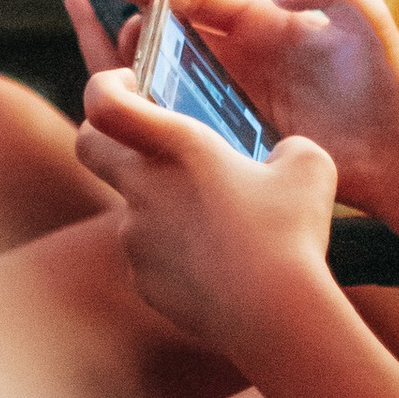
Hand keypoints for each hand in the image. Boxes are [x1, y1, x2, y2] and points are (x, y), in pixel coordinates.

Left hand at [74, 71, 338, 352]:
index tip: (129, 82)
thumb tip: (280, 157)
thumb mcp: (309, 164)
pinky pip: (151, 256)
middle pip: (89, 147)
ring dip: (163, 205)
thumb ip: (284, 148)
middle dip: (106, 136)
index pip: (102, 102)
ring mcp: (136, 240)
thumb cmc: (291, 230)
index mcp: (176, 147)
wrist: (274, 315)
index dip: (105, 86)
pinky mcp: (144, 282)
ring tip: (223, 222)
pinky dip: (176, 253)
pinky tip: (222, 264)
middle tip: (148, 142)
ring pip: (132, 207)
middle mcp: (143, 190)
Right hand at [101, 0, 398, 204]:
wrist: (397, 149)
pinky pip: (187, 123)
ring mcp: (235, 96)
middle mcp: (241, 55)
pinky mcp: (235, 136)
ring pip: (172, 78)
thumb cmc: (385, 78)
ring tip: (121, 77)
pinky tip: (138, 121)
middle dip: (141, 31)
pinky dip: (159, 118)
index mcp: (264, 20)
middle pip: (174, 36)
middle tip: (125, 38)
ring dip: (142, 74)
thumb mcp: (366, 16)